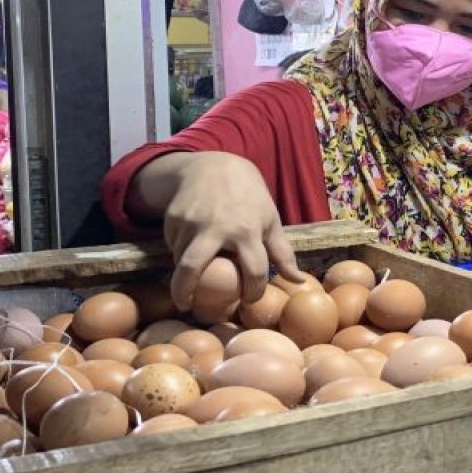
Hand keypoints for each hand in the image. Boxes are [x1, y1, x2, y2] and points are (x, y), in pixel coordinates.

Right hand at [162, 153, 302, 309]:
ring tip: (194, 272)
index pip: (253, 271)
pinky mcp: (173, 217)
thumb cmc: (248, 197)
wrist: (215, 165)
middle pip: (192, 268)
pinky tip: (189, 246)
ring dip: (185, 271)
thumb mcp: (269, 219)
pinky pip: (173, 244)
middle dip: (183, 292)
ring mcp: (191, 221)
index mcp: (247, 229)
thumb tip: (299, 282)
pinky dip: (180, 250)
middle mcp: (216, 226)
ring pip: (180, 259)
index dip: (253, 292)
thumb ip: (283, 253)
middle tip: (186, 306)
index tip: (249, 298)